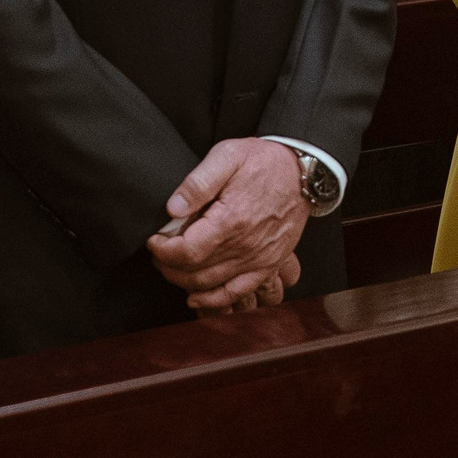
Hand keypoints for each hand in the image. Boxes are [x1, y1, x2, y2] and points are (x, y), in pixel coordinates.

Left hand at [148, 139, 308, 311]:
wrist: (303, 173)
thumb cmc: (264, 162)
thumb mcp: (228, 156)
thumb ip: (198, 182)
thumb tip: (172, 208)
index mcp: (232, 220)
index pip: (187, 251)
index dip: (163, 251)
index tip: (153, 240)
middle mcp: (246, 247)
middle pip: (195, 273)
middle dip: (168, 266)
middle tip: (158, 252)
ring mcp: (258, 260)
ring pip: (210, 286)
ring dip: (183, 282)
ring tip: (171, 267)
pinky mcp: (267, 265)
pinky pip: (237, 293)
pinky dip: (213, 301)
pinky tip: (195, 297)